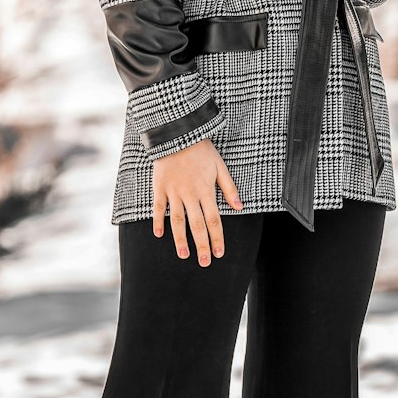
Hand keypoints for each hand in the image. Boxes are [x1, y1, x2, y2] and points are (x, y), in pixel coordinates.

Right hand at [152, 137, 242, 264]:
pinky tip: (159, 235)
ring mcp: (173, 192)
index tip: (219, 253)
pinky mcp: (160, 187)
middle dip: (202, 245)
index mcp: (206, 190)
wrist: (178, 134)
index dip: (217, 237)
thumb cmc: (202, 150)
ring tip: (184, 255)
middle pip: (197, 224)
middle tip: (204, 262)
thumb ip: (230, 188)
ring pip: (177, 220)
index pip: (214, 220)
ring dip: (180, 239)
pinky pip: (158, 208)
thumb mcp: (220, 166)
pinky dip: (158, 221)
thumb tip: (240, 207)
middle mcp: (190, 194)